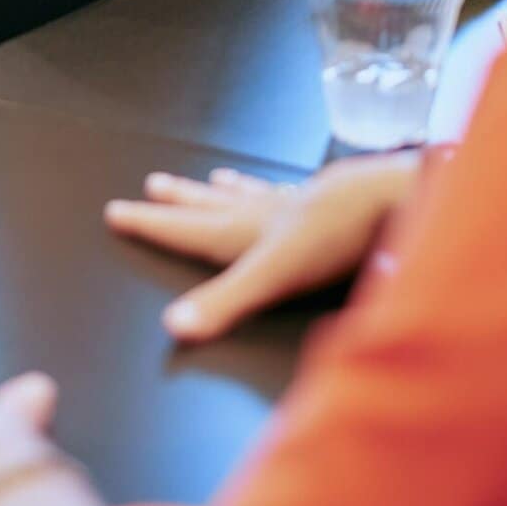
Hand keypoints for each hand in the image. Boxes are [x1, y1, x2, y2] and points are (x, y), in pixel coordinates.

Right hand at [104, 151, 421, 341]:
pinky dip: (279, 189)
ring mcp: (297, 206)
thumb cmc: (329, 238)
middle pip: (210, 207)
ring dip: (225, 190)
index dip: (151, 225)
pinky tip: (283, 186)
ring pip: (250, 195)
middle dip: (178, 202)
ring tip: (210, 177)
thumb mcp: (271, 278)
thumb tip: (174, 328)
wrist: (389, 198)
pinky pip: (293, 194)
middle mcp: (263, 215)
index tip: (117, 211)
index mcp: (243, 233)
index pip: (187, 230)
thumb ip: (224, 302)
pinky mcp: (330, 203)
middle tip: (152, 186)